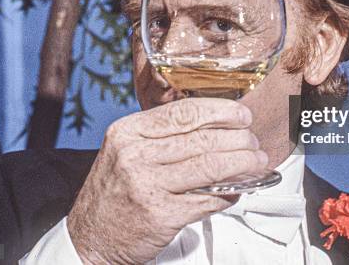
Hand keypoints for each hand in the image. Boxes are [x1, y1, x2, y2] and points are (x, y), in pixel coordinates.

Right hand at [67, 98, 267, 264]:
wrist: (91, 237)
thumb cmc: (115, 190)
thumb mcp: (126, 150)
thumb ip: (162, 135)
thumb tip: (216, 124)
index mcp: (128, 132)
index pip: (183, 112)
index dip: (220, 111)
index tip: (242, 114)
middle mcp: (135, 155)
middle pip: (202, 138)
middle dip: (238, 138)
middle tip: (254, 141)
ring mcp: (147, 185)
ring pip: (210, 166)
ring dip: (242, 163)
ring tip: (257, 161)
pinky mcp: (160, 214)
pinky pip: (207, 199)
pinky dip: (229, 193)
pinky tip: (239, 189)